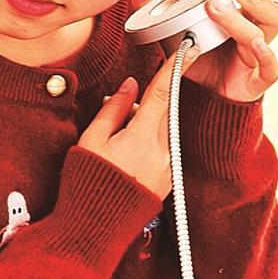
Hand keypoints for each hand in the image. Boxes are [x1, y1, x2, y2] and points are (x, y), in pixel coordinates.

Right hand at [77, 56, 177, 199]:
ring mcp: (168, 167)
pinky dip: (149, 142)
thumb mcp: (92, 140)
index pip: (163, 93)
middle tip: (121, 113)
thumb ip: (114, 109)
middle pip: (164, 111)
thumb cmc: (88, 182)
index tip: (189, 49)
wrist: (97, 228)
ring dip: (145, 125)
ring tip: (117, 142)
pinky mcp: (167, 180)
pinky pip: (164, 149)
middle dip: (147, 103)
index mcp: (143, 137)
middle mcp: (163, 152)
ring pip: (164, 130)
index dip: (175, 68)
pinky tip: (127, 154)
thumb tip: (130, 86)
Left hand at [131, 0, 277, 103]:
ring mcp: (259, 56)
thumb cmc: (201, 63)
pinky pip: (272, 67)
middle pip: (270, 7)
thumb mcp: (179, 37)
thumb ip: (162, 17)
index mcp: (244, 17)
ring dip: (245, 18)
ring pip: (268, 30)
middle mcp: (257, 33)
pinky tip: (255, 44)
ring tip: (222, 10)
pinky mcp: (259, 80)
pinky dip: (265, 55)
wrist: (203, 100)